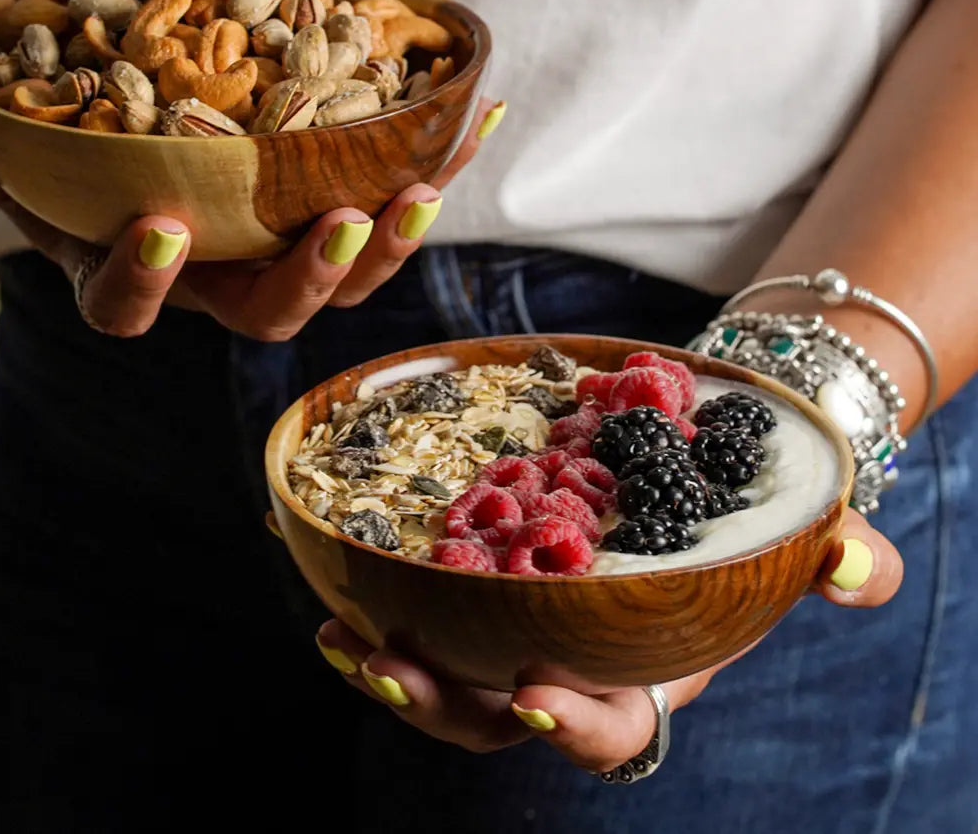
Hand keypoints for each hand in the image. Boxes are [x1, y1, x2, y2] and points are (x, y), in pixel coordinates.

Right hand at [0, 96, 504, 339]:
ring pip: (348, 272)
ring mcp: (286, 246)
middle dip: (310, 276)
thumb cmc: (76, 127)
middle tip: (338, 220)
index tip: (158, 226)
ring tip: (423, 188)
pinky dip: (434, 163)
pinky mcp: (337, 205)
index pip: (129, 308)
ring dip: (391, 238)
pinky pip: (392, 197)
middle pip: (271, 310)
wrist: (146, 88)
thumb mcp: (18, 142)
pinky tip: (475, 116)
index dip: (142, 282)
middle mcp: (220, 276)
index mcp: (137, 272)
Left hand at [315, 507, 901, 769]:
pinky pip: (419, 613)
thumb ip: (836, 554)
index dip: (574, 726)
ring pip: (444, 676)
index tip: (533, 695)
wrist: (686, 460)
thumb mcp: (796, 531)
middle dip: (442, 706)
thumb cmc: (740, 515)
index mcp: (643, 672)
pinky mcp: (475, 585)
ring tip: (338, 637)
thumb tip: (857, 564)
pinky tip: (330, 583)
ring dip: (388, 666)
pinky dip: (373, 605)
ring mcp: (512, 629)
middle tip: (392, 670)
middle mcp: (567, 663)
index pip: (611, 727)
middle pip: (496, 717)